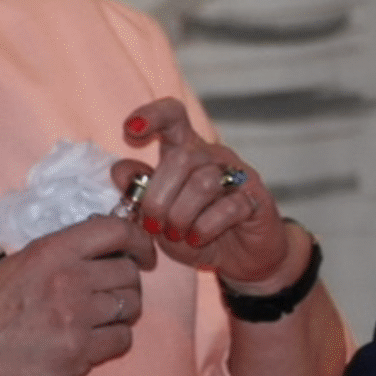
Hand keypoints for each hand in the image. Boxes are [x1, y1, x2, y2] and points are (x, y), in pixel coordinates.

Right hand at [0, 212, 152, 375]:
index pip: (116, 229)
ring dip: (123, 312)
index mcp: (53, 251)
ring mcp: (75, 317)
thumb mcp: (21, 262)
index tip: (145, 254)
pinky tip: (94, 341)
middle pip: (129, 273)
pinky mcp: (79, 352)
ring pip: (131, 306)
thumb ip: (63, 249)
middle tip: (114, 294)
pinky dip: (115, 341)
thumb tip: (106, 240)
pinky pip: (122, 340)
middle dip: (129, 283)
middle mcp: (68, 279)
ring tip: (102, 318)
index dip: (139, 240)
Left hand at [118, 97, 296, 289]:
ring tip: (178, 235)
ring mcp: (238, 174)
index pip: (173, 115)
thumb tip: (120, 170)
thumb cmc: (195, 232)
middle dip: (159, 198)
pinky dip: (204, 229)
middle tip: (154, 225)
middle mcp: (212, 155)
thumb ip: (140, 192)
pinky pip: (228, 207)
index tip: (131, 131)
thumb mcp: (159, 216)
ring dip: (181, 217)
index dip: (152, 115)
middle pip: (181, 157)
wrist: (239, 260)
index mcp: (186, 150)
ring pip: (203, 183)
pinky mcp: (256, 197)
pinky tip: (198, 238)